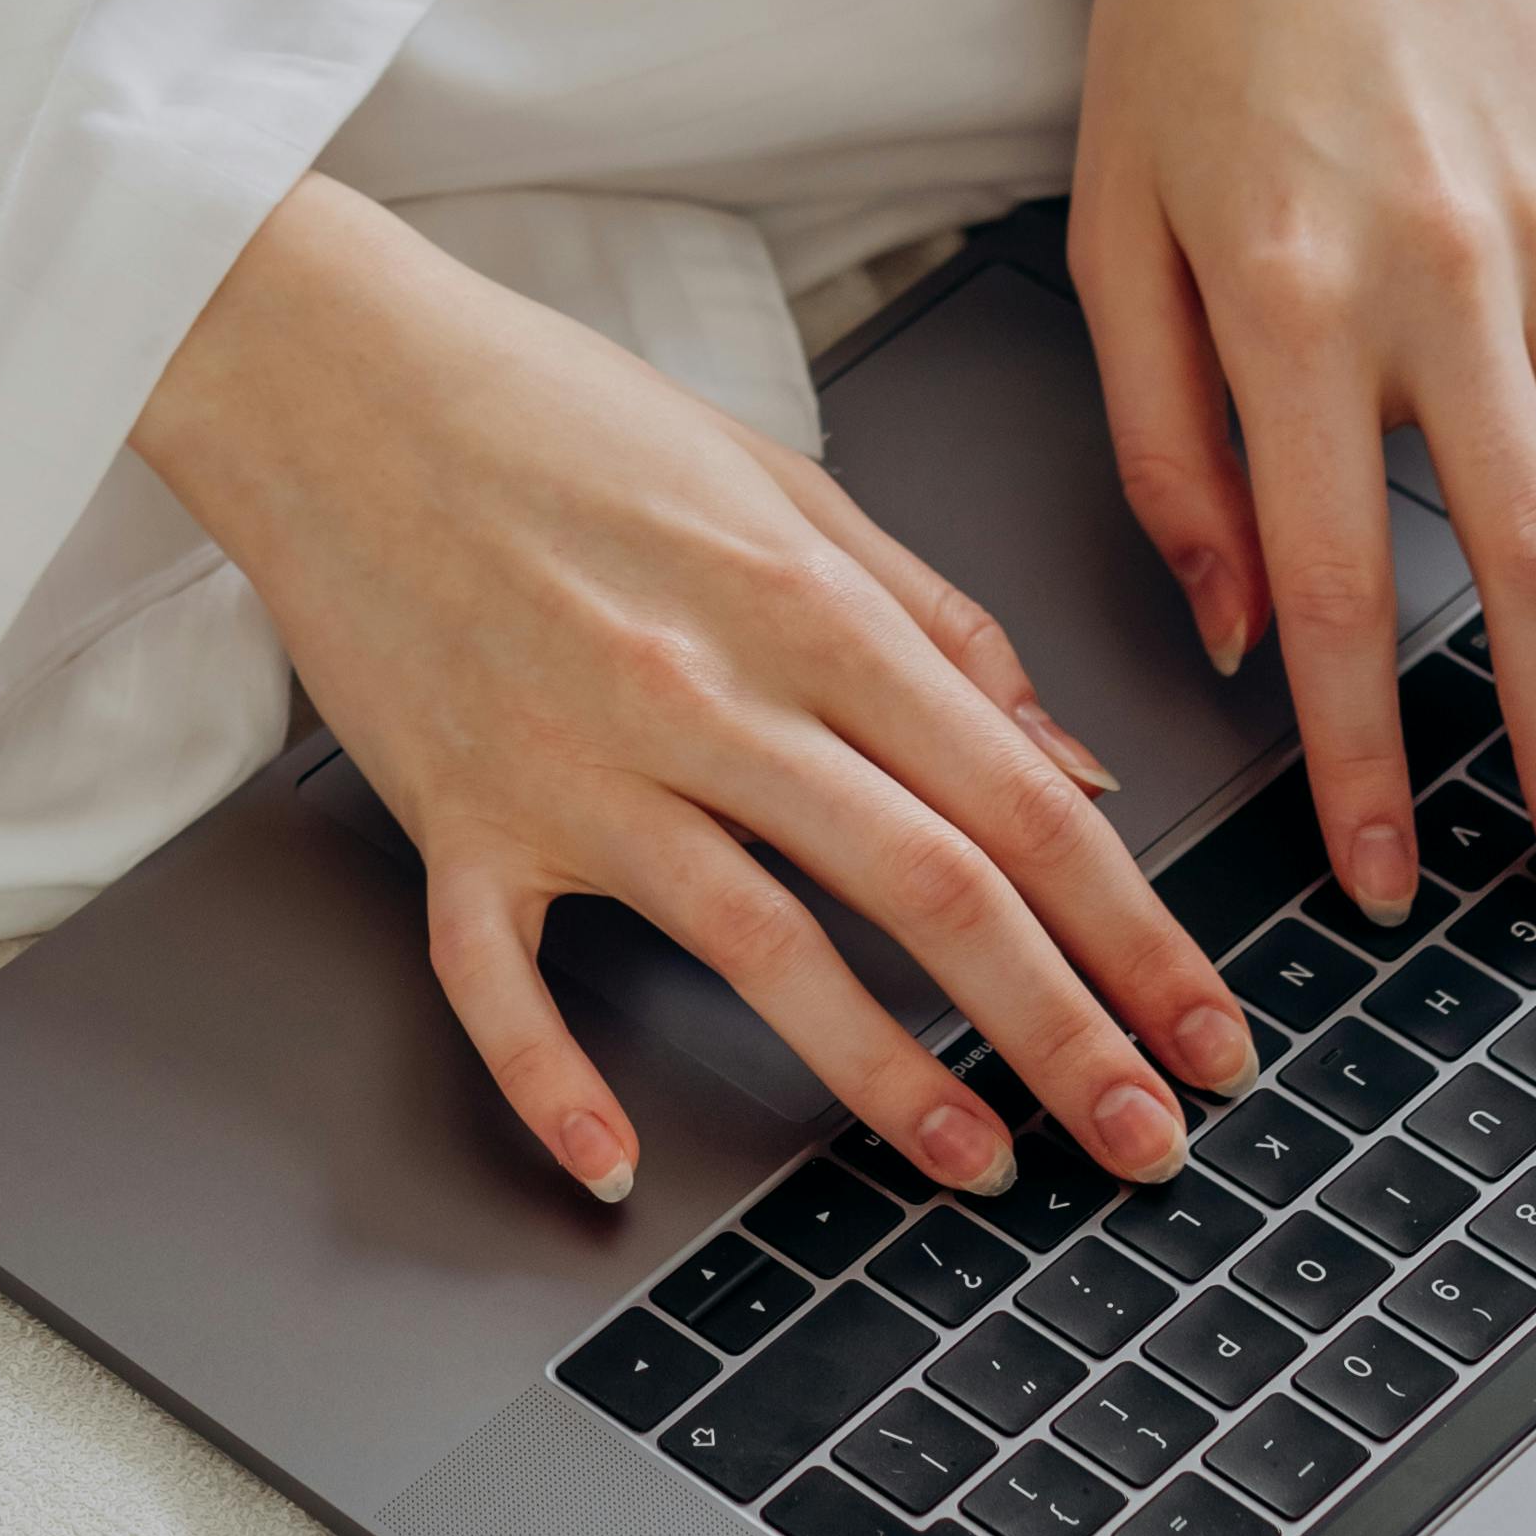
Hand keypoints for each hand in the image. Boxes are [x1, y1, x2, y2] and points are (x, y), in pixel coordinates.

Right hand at [133, 178, 1255, 1210]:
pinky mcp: (452, 814)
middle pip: (928, 884)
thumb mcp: (777, 479)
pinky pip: (501, 977)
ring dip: (887, 1077)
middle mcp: (702, 689)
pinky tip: (612, 1165)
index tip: (1201, 1020)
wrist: (333, 369)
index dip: (1134, 928)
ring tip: (985, 1166)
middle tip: (1151, 1133)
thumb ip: (933, 624)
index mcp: (799, 600)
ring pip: (759, 945)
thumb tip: (1068, 762)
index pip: (1014, 795)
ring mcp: (573, 763)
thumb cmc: (550, 407)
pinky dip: (549, 1079)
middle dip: (1065, 1028)